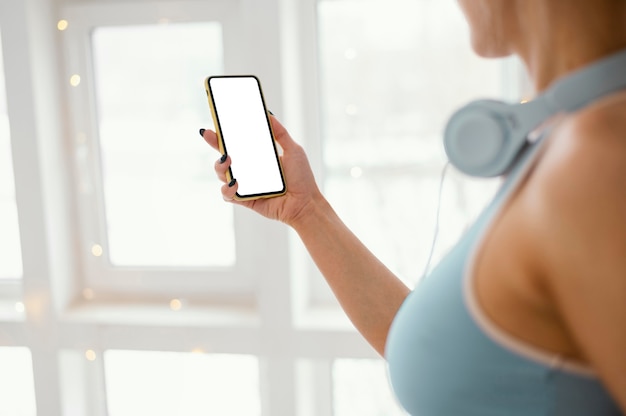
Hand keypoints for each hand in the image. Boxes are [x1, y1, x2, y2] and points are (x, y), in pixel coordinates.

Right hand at [200, 116, 322, 225]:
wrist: (305, 203)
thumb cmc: (301, 178)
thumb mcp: (293, 150)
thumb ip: (280, 133)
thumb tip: (268, 114)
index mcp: (257, 157)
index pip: (237, 143)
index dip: (224, 133)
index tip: (216, 123)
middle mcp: (248, 170)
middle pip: (223, 156)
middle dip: (214, 144)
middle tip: (211, 136)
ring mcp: (245, 185)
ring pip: (221, 174)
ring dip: (219, 166)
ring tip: (228, 160)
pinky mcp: (244, 199)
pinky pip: (227, 194)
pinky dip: (227, 188)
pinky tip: (235, 182)